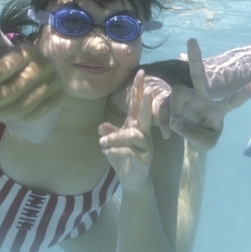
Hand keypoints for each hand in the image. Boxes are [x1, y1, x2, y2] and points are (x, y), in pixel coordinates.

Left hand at [0, 44, 62, 127]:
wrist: (38, 72)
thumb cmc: (14, 68)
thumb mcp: (3, 60)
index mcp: (28, 51)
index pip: (3, 69)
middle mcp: (44, 64)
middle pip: (12, 91)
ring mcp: (55, 81)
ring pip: (23, 106)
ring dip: (3, 113)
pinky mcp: (60, 97)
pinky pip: (36, 114)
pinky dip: (20, 119)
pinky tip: (11, 117)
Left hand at [99, 70, 153, 192]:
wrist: (132, 179)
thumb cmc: (123, 157)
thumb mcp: (113, 144)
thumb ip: (110, 133)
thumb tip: (101, 126)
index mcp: (136, 126)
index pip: (137, 104)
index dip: (138, 88)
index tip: (141, 72)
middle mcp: (143, 133)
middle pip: (144, 115)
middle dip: (146, 102)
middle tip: (149, 89)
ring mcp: (146, 146)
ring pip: (132, 136)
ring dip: (115, 138)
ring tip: (102, 143)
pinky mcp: (144, 160)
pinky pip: (129, 152)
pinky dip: (116, 151)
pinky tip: (106, 152)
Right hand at [166, 39, 250, 151]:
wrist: (188, 137)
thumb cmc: (204, 136)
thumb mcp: (205, 142)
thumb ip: (194, 133)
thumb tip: (176, 120)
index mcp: (219, 109)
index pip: (235, 100)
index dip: (248, 91)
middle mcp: (203, 97)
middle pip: (198, 75)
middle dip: (195, 58)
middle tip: (192, 40)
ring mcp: (187, 98)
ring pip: (178, 92)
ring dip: (176, 111)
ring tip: (176, 127)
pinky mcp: (172, 102)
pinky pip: (165, 107)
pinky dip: (164, 123)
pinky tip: (167, 135)